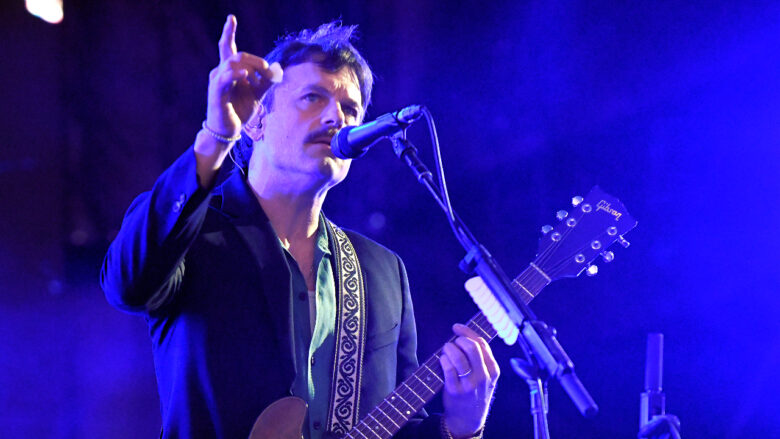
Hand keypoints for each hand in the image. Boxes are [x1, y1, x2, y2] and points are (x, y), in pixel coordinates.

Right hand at [206, 15, 277, 137]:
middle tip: (268, 72)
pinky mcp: (216, 93)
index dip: (229, 32)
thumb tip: (277, 70)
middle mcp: (220, 72)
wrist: (228, 130)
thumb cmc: (239, 110)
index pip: (228, 47)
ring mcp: (217, 82)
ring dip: (251, 68)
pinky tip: (245, 76)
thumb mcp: (257, 94)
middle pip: (238, 55)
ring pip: (233, 64)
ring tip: (261, 79)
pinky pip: (225, 79)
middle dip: (256, 61)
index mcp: (229, 71)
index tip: (231, 18)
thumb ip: (267, 81)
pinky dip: (236, 75)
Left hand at [439, 323, 499, 437]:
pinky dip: (443, 360)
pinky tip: (442, 360)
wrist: (468, 419)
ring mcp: (469, 384)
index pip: (482, 344)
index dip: (467, 332)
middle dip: (459, 340)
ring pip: (459, 357)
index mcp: (493, 370)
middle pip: (471, 347)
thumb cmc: (475, 392)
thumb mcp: (486, 377)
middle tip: (452, 343)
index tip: (457, 327)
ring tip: (446, 351)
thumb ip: (481, 359)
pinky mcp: (455, 390)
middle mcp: (483, 377)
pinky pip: (448, 368)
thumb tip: (464, 335)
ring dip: (449, 349)